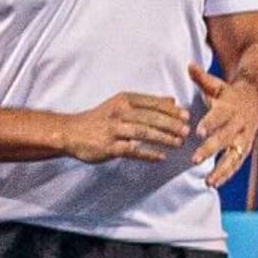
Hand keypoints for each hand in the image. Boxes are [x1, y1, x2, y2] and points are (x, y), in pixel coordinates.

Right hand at [60, 89, 188, 164]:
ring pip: (144, 133)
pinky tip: (161, 157)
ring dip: (164, 138)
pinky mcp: (108, 146)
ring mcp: (113, 130)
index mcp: (124, 100)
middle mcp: (119, 113)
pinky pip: (132, 150)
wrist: (69, 132)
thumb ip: (147, 103)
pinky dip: (148, 154)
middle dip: (171, 124)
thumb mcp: (121, 104)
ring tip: (179, 143)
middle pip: (151, 117)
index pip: (152, 103)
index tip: (187, 116)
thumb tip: (172, 101)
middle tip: (187, 131)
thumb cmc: (100, 118)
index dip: (171, 110)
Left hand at [186, 62, 257, 186]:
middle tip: (194, 160)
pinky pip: (236, 163)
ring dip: (221, 170)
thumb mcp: (217, 84)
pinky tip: (213, 184)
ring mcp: (243, 138)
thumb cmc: (229, 94)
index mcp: (231, 108)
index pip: (220, 116)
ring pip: (234, 156)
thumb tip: (189, 65)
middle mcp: (239, 125)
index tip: (198, 131)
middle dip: (210, 150)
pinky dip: (226, 174)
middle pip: (225, 139)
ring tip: (208, 182)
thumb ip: (202, 78)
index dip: (210, 123)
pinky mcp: (244, 148)